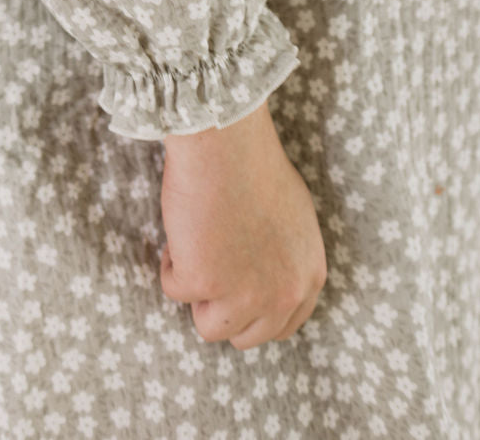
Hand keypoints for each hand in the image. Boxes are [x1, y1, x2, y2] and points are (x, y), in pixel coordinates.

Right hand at [160, 101, 326, 346]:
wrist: (229, 142)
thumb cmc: (256, 166)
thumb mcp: (293, 221)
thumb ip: (285, 259)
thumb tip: (263, 279)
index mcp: (307, 278)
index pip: (282, 326)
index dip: (254, 311)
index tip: (235, 289)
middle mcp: (282, 294)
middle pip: (245, 335)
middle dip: (223, 306)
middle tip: (211, 265)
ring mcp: (243, 294)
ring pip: (208, 325)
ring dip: (198, 290)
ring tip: (197, 245)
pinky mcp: (203, 282)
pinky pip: (174, 288)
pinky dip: (172, 261)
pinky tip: (184, 227)